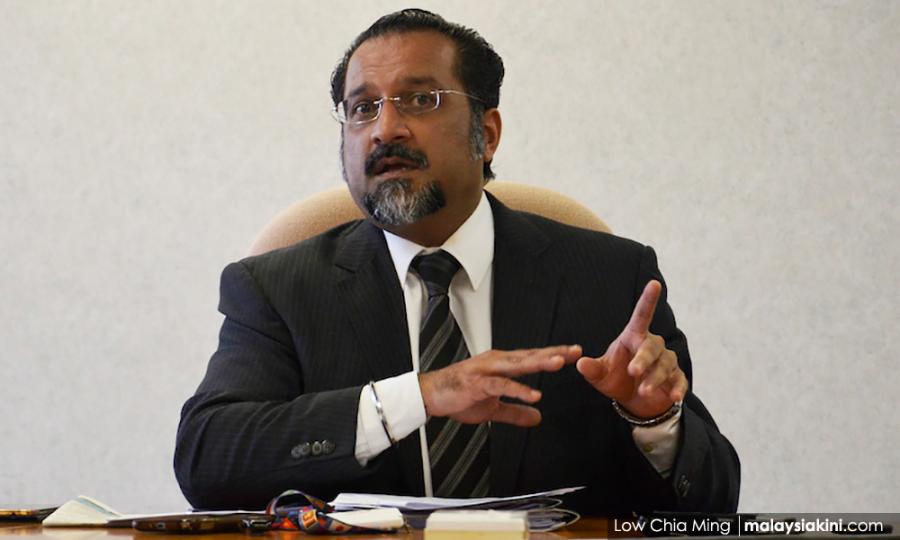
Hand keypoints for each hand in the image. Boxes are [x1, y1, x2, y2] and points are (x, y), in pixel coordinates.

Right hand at [418, 344, 582, 426]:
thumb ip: (515, 412)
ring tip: (559, 363)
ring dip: (538, 363)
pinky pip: (502, 385)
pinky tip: (534, 395)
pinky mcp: (478, 382)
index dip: (553, 355)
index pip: (532, 358)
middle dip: (553, 353)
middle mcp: (496, 362)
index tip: (573, 354)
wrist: (431, 395)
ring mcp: (487, 370)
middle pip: (530, 356)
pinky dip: (518, 390)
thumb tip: (537, 418)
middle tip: (575, 351)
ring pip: (518, 365)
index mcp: (501, 365)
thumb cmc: (458, 395)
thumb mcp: (493, 409)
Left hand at [576, 280, 687, 418]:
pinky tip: (674, 397)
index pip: (642, 315)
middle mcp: (652, 345)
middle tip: (632, 371)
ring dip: (655, 378)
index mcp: (633, 337)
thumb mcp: (600, 375)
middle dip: (644, 359)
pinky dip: (678, 388)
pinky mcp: (676, 378)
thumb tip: (579, 363)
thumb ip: (592, 369)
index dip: (648, 299)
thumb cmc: (616, 379)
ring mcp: (666, 361)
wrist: (634, 401)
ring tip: (643, 390)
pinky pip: (680, 380)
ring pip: (665, 365)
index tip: (654, 283)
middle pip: (652, 347)